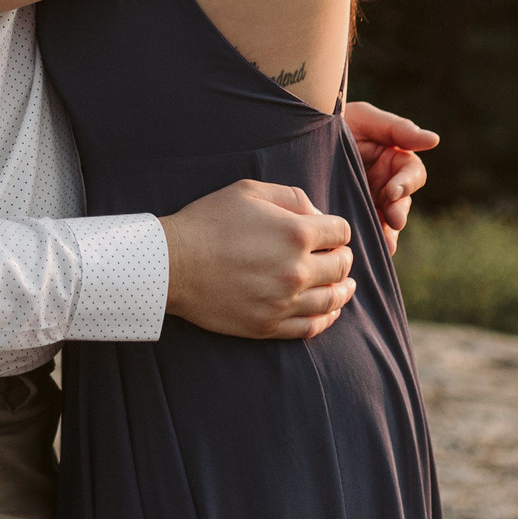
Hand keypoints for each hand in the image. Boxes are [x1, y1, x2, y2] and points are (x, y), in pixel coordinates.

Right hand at [159, 180, 356, 338]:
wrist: (172, 264)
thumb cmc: (208, 221)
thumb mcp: (249, 191)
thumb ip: (291, 197)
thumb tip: (317, 214)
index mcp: (296, 233)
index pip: (341, 232)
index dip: (338, 230)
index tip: (330, 233)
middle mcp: (297, 269)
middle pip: (341, 267)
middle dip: (343, 258)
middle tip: (337, 256)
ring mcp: (284, 301)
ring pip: (332, 299)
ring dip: (343, 289)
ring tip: (345, 285)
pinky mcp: (269, 325)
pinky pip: (312, 326)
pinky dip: (327, 318)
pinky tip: (329, 310)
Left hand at [343, 100, 438, 255]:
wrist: (300, 132)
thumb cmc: (337, 119)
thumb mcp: (365, 118)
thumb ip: (398, 129)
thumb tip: (434, 140)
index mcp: (394, 160)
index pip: (412, 174)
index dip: (407, 183)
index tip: (393, 191)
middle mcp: (386, 183)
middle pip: (402, 203)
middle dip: (399, 212)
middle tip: (394, 220)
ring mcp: (369, 202)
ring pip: (386, 222)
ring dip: (388, 233)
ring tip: (386, 245)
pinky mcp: (351, 214)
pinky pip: (365, 231)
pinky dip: (369, 242)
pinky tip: (366, 251)